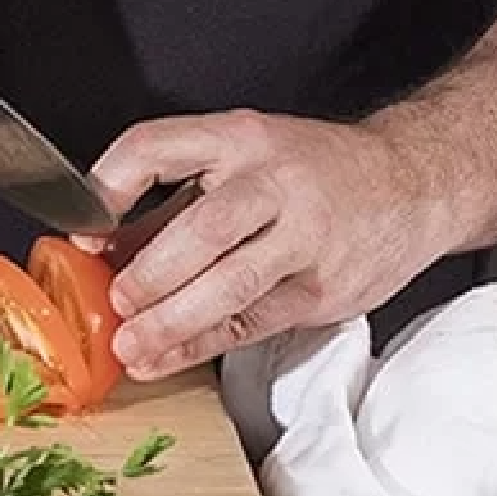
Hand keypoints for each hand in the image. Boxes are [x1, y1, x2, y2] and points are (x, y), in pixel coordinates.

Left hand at [78, 110, 453, 380]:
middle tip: (117, 300)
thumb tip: (95, 247)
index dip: (110, 185)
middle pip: (204, 228)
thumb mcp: (240, 162)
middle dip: (152, 272)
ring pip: (232, 285)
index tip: (83, 225)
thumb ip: (167, 203)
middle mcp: (274, 182)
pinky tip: (165, 357)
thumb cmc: (314, 172)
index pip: (156, 145)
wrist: (413, 183)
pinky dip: (202, 345)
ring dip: (173, 321)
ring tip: (131, 345)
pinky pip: (252, 322)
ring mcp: (306, 238)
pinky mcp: (323, 289)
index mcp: (239, 138)